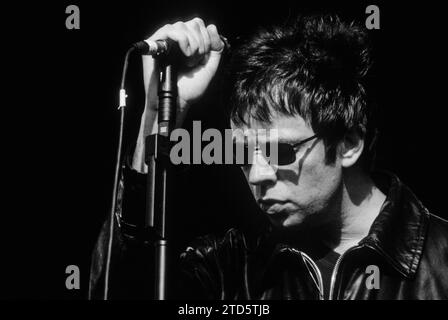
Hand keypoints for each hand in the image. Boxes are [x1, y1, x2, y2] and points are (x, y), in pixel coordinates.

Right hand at [133, 18, 223, 172]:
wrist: (177, 102)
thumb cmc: (190, 89)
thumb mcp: (209, 68)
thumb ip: (215, 49)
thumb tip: (212, 27)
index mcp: (189, 43)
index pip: (200, 25)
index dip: (207, 38)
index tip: (204, 57)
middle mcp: (176, 40)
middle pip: (194, 23)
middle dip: (201, 42)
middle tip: (195, 61)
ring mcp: (165, 41)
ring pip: (183, 25)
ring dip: (192, 44)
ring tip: (188, 61)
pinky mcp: (154, 44)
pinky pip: (170, 29)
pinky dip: (182, 40)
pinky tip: (184, 55)